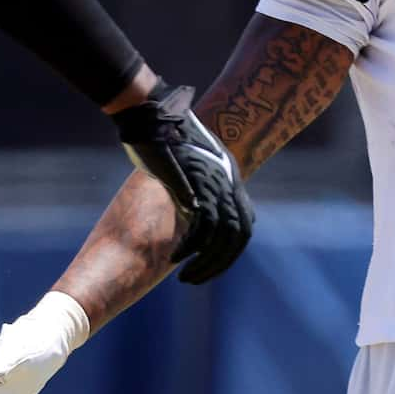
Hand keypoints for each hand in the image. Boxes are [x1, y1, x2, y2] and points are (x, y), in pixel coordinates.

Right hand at [114, 84, 253, 284]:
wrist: (151, 112)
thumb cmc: (161, 140)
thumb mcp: (186, 167)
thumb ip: (195, 190)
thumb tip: (191, 212)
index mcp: (231, 181)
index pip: (243, 227)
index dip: (229, 253)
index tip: (209, 268)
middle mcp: (230, 182)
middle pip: (237, 236)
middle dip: (218, 264)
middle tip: (194, 280)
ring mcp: (217, 182)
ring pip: (223, 235)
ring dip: (205, 261)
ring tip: (185, 276)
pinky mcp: (199, 182)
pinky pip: (204, 224)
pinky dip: (192, 246)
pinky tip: (176, 257)